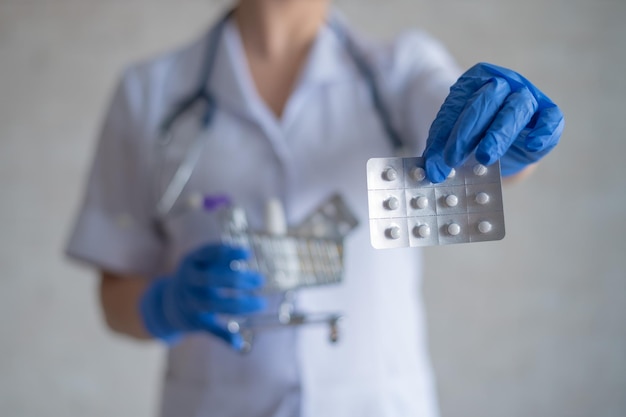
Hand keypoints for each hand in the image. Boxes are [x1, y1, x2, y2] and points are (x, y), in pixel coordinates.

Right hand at [140, 244, 265, 349]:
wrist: (169, 303)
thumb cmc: (198, 277)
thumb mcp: (204, 263)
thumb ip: (222, 260)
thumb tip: (248, 253)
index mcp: (191, 262)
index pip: (208, 253)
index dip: (228, 252)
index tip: (248, 253)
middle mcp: (189, 281)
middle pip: (212, 279)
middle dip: (238, 280)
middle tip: (260, 280)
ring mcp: (190, 301)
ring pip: (214, 304)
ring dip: (240, 305)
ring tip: (261, 303)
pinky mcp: (194, 320)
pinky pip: (211, 329)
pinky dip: (226, 337)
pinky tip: (239, 343)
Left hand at [422, 62, 563, 181]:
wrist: (501, 138)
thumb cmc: (473, 135)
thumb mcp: (453, 140)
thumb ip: (440, 151)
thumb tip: (432, 171)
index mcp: (474, 80)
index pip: (457, 103)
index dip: (445, 131)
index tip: (437, 158)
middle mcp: (503, 82)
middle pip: (487, 99)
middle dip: (467, 130)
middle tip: (453, 158)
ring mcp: (527, 96)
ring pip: (516, 108)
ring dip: (499, 133)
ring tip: (484, 157)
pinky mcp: (547, 113)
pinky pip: (551, 118)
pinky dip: (543, 130)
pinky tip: (532, 145)